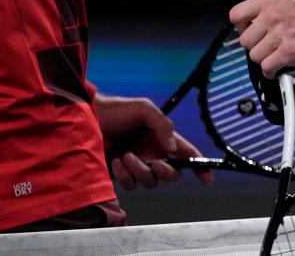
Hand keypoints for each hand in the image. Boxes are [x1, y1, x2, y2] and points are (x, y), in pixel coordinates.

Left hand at [94, 93, 211, 189]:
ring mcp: (137, 165)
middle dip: (166, 172)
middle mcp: (152, 153)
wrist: (88, 119)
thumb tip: (172, 148)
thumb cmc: (115, 110)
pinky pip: (131, 184)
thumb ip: (163, 125)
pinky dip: (125, 175)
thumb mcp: (143, 109)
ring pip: (151, 182)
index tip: (207, 177)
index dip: (199, 166)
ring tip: (126, 155)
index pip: (186, 154)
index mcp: (162, 137)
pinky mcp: (122, 174)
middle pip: (172, 174)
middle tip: (156, 164)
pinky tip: (116, 161)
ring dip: (140, 170)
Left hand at [229, 0, 294, 76]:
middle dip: (257, 48)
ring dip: (267, 60)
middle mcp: (273, 13)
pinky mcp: (288, 52)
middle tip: (273, 47)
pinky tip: (284, 67)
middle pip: (244, 41)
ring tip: (282, 56)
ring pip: (254, 56)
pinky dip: (274, 73)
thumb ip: (271, 12)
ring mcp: (280, 33)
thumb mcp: (292, 3)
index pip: (236, 15)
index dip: (242, 28)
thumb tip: (252, 28)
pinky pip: (266, 68)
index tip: (252, 33)